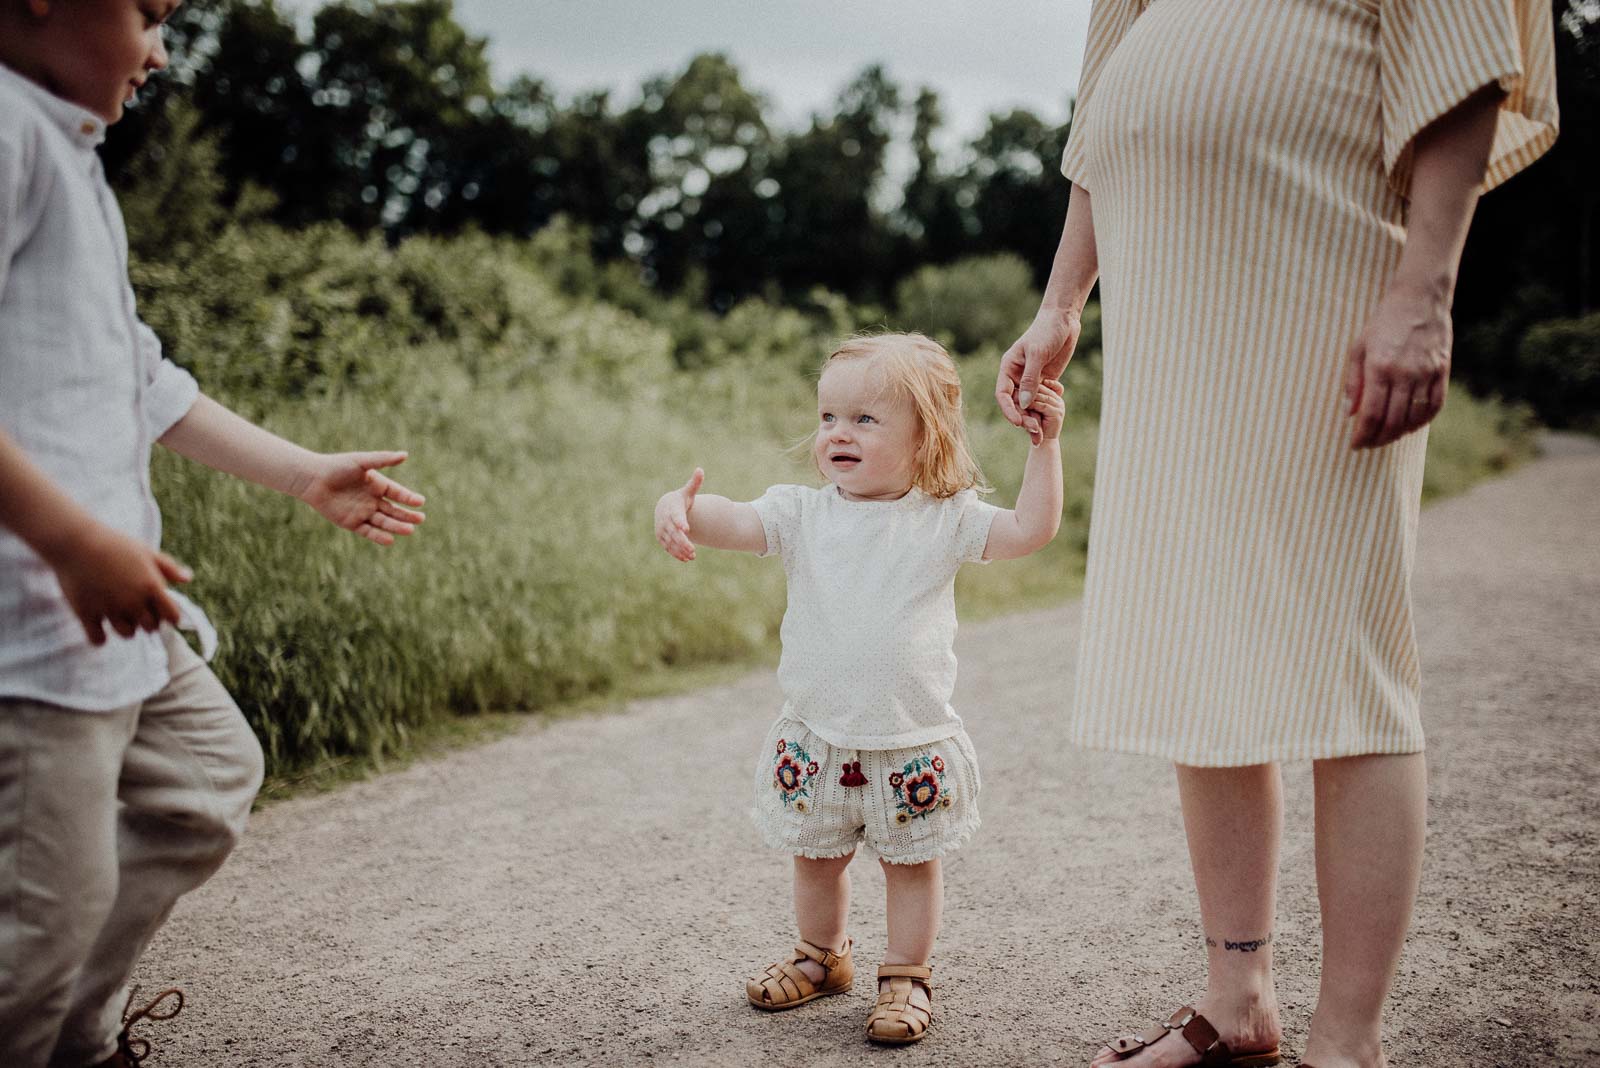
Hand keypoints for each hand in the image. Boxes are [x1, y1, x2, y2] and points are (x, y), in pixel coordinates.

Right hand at [47, 525, 190, 645]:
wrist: (75, 542)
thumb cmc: (114, 544)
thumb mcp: (146, 551)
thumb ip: (168, 568)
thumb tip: (187, 579)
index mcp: (151, 587)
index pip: (172, 615)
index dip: (170, 615)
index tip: (163, 611)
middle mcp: (133, 602)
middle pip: (150, 627)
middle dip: (148, 620)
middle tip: (139, 609)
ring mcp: (110, 610)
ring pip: (128, 634)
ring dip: (127, 627)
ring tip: (119, 613)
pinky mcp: (86, 615)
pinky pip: (98, 640)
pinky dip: (100, 637)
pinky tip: (98, 626)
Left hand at [298, 452, 426, 544]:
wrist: (313, 479)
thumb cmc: (337, 466)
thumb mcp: (362, 461)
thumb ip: (383, 460)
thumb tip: (405, 455)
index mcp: (377, 485)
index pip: (398, 493)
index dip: (408, 498)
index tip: (420, 502)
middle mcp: (372, 500)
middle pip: (394, 510)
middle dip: (407, 515)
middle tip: (421, 519)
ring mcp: (363, 512)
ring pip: (384, 522)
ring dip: (397, 526)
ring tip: (410, 530)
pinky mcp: (352, 523)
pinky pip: (368, 531)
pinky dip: (379, 536)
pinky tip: (390, 539)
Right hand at [654, 468, 702, 561]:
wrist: (665, 507)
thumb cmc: (680, 500)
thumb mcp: (687, 492)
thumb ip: (694, 483)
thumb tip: (700, 469)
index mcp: (671, 509)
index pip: (675, 516)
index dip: (680, 522)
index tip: (686, 529)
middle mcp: (664, 521)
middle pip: (673, 533)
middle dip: (682, 542)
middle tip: (693, 549)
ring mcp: (662, 531)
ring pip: (670, 542)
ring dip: (680, 550)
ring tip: (692, 555)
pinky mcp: (662, 539)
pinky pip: (668, 548)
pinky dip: (676, 554)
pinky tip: (687, 559)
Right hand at [997, 309, 1080, 435]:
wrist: (1063, 320)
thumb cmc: (1046, 332)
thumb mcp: (1037, 354)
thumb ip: (1030, 379)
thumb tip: (1024, 404)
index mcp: (1008, 368)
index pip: (1003, 394)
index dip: (1008, 410)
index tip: (1018, 423)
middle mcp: (1017, 376)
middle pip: (1016, 403)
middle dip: (1024, 418)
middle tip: (1035, 433)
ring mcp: (1031, 379)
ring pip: (1029, 403)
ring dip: (1036, 417)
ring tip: (1043, 432)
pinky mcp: (1045, 379)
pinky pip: (1043, 397)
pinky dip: (1048, 405)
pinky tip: (1059, 405)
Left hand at [1344, 281, 1450, 448]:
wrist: (1420, 299)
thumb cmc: (1384, 323)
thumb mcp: (1359, 347)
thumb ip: (1352, 382)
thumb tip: (1348, 414)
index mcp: (1379, 368)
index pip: (1370, 414)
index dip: (1362, 435)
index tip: (1355, 445)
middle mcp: (1404, 373)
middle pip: (1392, 421)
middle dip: (1378, 439)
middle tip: (1369, 445)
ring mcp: (1426, 373)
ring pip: (1414, 418)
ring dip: (1399, 434)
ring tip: (1386, 437)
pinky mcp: (1442, 371)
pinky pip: (1435, 406)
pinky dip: (1422, 422)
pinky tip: (1410, 427)